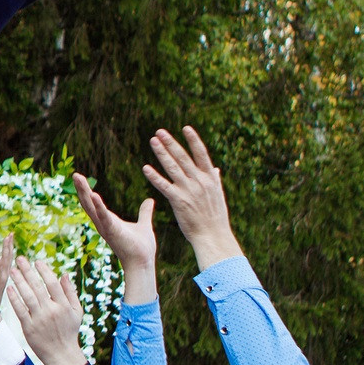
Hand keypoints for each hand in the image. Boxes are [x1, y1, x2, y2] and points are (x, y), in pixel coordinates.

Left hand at [7, 258, 87, 364]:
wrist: (62, 354)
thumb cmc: (69, 331)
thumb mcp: (77, 312)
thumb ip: (70, 292)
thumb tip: (65, 274)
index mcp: (63, 306)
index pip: (52, 284)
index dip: (44, 271)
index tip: (37, 261)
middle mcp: (51, 311)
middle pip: (38, 287)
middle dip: (28, 271)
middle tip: (20, 259)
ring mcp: (39, 319)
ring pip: (27, 296)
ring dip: (19, 282)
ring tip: (12, 270)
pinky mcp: (29, 328)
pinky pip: (20, 310)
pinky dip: (15, 299)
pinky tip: (10, 288)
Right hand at [74, 174, 157, 304]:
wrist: (143, 262)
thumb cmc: (141, 247)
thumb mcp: (143, 224)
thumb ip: (145, 212)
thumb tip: (150, 201)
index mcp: (109, 221)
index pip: (94, 203)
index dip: (87, 191)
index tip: (80, 178)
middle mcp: (103, 224)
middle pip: (88, 203)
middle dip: (81, 189)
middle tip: (75, 174)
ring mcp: (106, 227)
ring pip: (91, 208)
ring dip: (85, 193)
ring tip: (78, 179)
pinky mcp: (113, 231)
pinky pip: (104, 217)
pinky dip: (99, 206)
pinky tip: (94, 194)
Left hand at [143, 127, 242, 271]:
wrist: (213, 236)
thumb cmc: (215, 218)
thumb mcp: (218, 196)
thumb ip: (215, 180)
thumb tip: (215, 169)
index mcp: (210, 178)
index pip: (201, 154)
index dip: (193, 140)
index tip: (185, 128)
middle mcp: (200, 181)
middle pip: (183, 157)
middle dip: (171, 143)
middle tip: (160, 132)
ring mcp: (189, 190)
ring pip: (172, 167)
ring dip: (161, 153)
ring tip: (153, 141)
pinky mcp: (179, 201)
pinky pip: (163, 185)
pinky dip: (154, 176)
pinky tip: (145, 168)